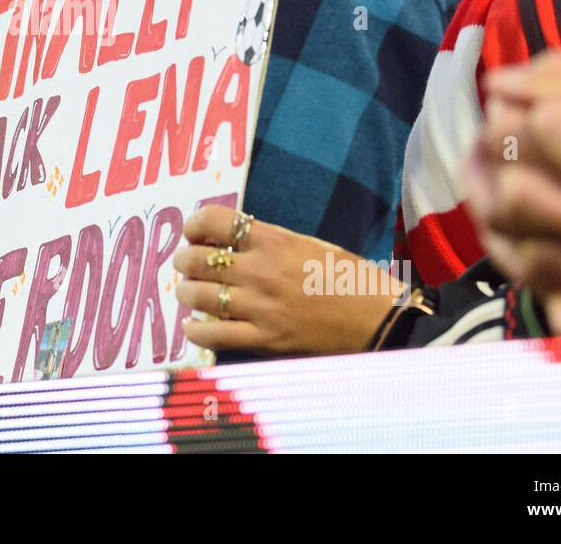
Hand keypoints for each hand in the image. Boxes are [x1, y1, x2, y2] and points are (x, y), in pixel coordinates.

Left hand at [172, 206, 402, 355]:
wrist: (376, 317)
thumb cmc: (345, 276)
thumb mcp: (307, 244)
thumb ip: (268, 240)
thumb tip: (228, 238)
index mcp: (274, 241)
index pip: (215, 221)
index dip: (195, 224)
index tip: (193, 231)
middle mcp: (261, 271)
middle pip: (197, 259)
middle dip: (183, 260)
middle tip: (184, 263)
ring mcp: (260, 307)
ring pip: (198, 296)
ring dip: (185, 292)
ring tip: (187, 291)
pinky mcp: (264, 339)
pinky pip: (214, 335)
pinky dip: (195, 330)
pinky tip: (192, 325)